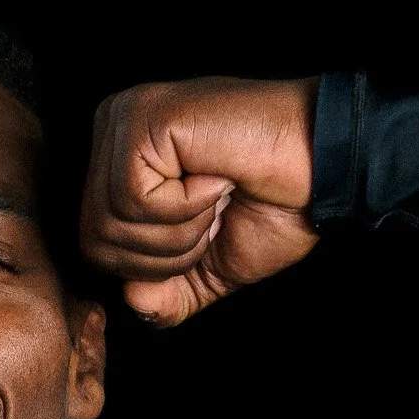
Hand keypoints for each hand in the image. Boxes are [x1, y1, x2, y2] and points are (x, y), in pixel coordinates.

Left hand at [80, 79, 319, 324]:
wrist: (322, 167)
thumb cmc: (273, 204)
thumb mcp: (209, 269)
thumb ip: (164, 295)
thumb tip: (131, 299)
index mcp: (118, 162)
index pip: (96, 248)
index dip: (155, 266)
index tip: (207, 227)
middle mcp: (112, 131)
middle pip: (95, 242)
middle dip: (165, 253)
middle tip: (214, 213)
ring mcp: (124, 119)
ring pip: (112, 224)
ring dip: (180, 230)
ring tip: (216, 192)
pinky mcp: (142, 118)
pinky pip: (133, 200)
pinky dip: (185, 206)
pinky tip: (214, 174)